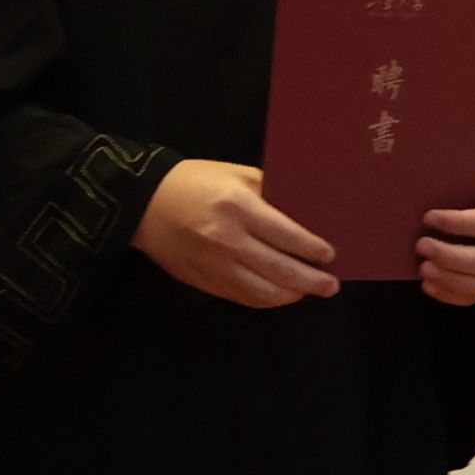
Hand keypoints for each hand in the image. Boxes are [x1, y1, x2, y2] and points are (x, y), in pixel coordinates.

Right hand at [135, 159, 339, 306]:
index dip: (313, 249)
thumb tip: (305, 216)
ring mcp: (215, 266)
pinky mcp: (204, 281)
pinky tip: (279, 295)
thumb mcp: (234, 174)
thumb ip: (269, 192)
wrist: (144, 203)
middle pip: (280, 269)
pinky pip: (243, 297)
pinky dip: (266, 299)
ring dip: (291, 295)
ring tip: (307, 292)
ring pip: (263, 291)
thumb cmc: (194, 182)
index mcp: (238, 207)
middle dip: (311, 280)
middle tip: (330, 284)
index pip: (287, 235)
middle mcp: (228, 240)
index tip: (330, 255)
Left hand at [417, 162, 474, 305]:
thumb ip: (449, 174)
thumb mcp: (462, 166)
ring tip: (423, 269)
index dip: (457, 224)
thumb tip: (415, 180)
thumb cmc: (464, 175)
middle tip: (420, 246)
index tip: (427, 217)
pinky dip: (451, 295)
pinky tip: (429, 284)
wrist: (474, 186)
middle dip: (452, 257)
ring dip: (453, 281)